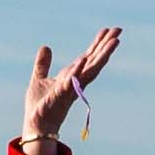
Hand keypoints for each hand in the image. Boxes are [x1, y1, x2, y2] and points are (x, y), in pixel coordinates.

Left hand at [18, 25, 121, 152]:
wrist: (36, 125)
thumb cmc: (40, 105)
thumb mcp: (39, 78)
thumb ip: (43, 64)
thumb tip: (46, 47)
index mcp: (72, 75)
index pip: (88, 56)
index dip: (97, 43)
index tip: (107, 30)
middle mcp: (76, 81)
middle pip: (95, 60)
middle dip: (106, 45)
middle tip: (118, 30)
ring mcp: (71, 88)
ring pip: (91, 69)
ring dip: (102, 55)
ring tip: (114, 41)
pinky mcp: (61, 95)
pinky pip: (71, 81)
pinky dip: (78, 70)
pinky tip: (84, 59)